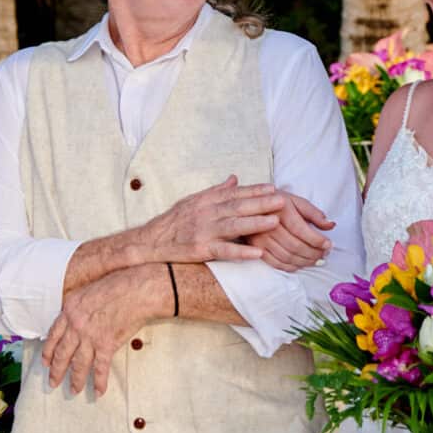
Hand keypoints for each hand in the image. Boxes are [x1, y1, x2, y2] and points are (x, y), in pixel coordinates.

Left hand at [42, 270, 151, 397]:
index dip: (48, 351)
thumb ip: (80, 306)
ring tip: (73, 391)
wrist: (136, 289)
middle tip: (53, 382)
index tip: (45, 362)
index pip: (53, 335)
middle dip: (56, 371)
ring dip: (75, 380)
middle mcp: (75, 325)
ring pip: (78, 364)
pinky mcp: (106, 344)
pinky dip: (99, 382)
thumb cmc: (118, 284)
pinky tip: (98, 392)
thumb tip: (80, 316)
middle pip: (62, 353)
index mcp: (70, 310)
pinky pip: (100, 368)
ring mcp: (90, 336)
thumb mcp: (89, 290)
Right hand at [141, 177, 314, 265]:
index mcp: (206, 200)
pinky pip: (224, 251)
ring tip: (275, 222)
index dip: (254, 190)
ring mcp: (203, 231)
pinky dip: (241, 252)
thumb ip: (216, 191)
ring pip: (233, 226)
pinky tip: (257, 253)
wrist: (150, 241)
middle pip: (237, 207)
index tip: (273, 187)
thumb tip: (235, 178)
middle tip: (282, 200)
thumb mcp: (193, 201)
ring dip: (255, 223)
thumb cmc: (175, 222)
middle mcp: (205, 213)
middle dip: (261, 203)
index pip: (234, 193)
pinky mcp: (200, 249)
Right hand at [242, 187, 334, 273]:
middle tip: (324, 255)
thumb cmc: (276, 201)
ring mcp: (261, 238)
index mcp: (281, 210)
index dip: (318, 241)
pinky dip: (290, 267)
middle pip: (295, 246)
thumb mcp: (296, 200)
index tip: (329, 245)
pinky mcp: (256, 248)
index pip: (302, 231)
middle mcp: (269, 225)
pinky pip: (275, 263)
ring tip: (316, 261)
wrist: (250, 204)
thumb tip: (331, 225)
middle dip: (313, 254)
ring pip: (287, 257)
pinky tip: (300, 264)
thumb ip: (314, 213)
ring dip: (304, 262)